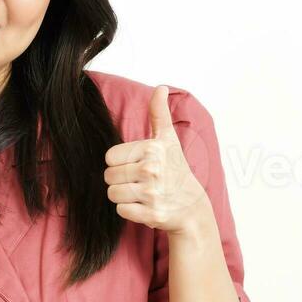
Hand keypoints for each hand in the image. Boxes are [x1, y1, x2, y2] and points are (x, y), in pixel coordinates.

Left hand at [103, 85, 211, 234]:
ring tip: (142, 194)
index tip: (138, 166)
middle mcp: (152, 169)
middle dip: (121, 180)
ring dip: (124, 196)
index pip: (110, 157)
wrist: (193, 208)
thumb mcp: (168, 140)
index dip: (120, 163)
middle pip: (108, 176)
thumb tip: (161, 87)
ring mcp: (152, 193)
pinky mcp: (151, 215)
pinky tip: (145, 207)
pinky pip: (121, 211)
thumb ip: (159, 114)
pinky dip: (130, 211)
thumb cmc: (176, 170)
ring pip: (112, 194)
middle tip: (141, 182)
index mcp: (153, 149)